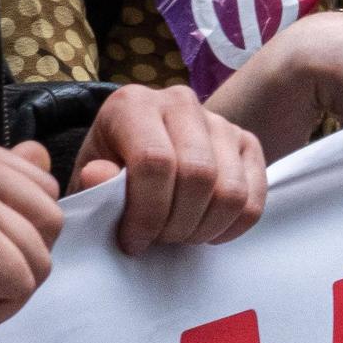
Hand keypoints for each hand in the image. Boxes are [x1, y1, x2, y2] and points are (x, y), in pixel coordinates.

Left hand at [73, 84, 269, 252]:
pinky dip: (232, 227)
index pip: (154, 161)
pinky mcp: (247, 142)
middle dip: (176, 224)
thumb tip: (99, 176)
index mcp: (133, 104)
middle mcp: (180, 101)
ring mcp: (220, 121)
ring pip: (230, 191)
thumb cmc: (110, 170)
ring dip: (203, 228)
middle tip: (158, 239)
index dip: (145, 212)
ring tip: (179, 234)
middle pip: (198, 175)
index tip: (132, 241)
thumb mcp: (88, 177)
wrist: (142, 153)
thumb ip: (90, 182)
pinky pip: (254, 197)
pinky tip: (205, 231)